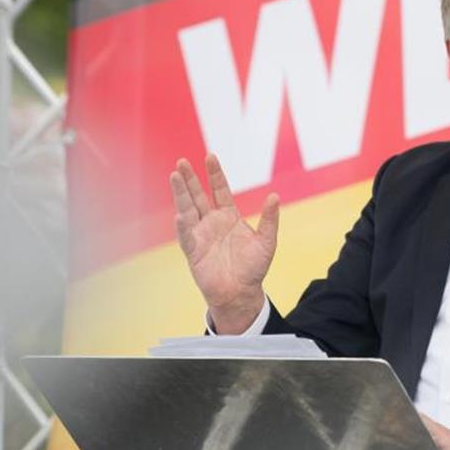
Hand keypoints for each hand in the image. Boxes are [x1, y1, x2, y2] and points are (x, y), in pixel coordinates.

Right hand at [169, 154, 279, 333]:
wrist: (242, 293)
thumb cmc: (253, 268)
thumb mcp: (267, 241)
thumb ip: (270, 219)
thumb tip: (275, 196)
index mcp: (228, 216)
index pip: (219, 190)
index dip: (215, 174)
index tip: (210, 156)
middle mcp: (211, 222)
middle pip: (198, 195)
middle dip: (190, 179)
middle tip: (182, 161)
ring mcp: (200, 235)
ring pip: (188, 210)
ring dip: (181, 194)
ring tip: (174, 176)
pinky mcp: (194, 251)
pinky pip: (186, 236)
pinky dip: (182, 226)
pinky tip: (180, 214)